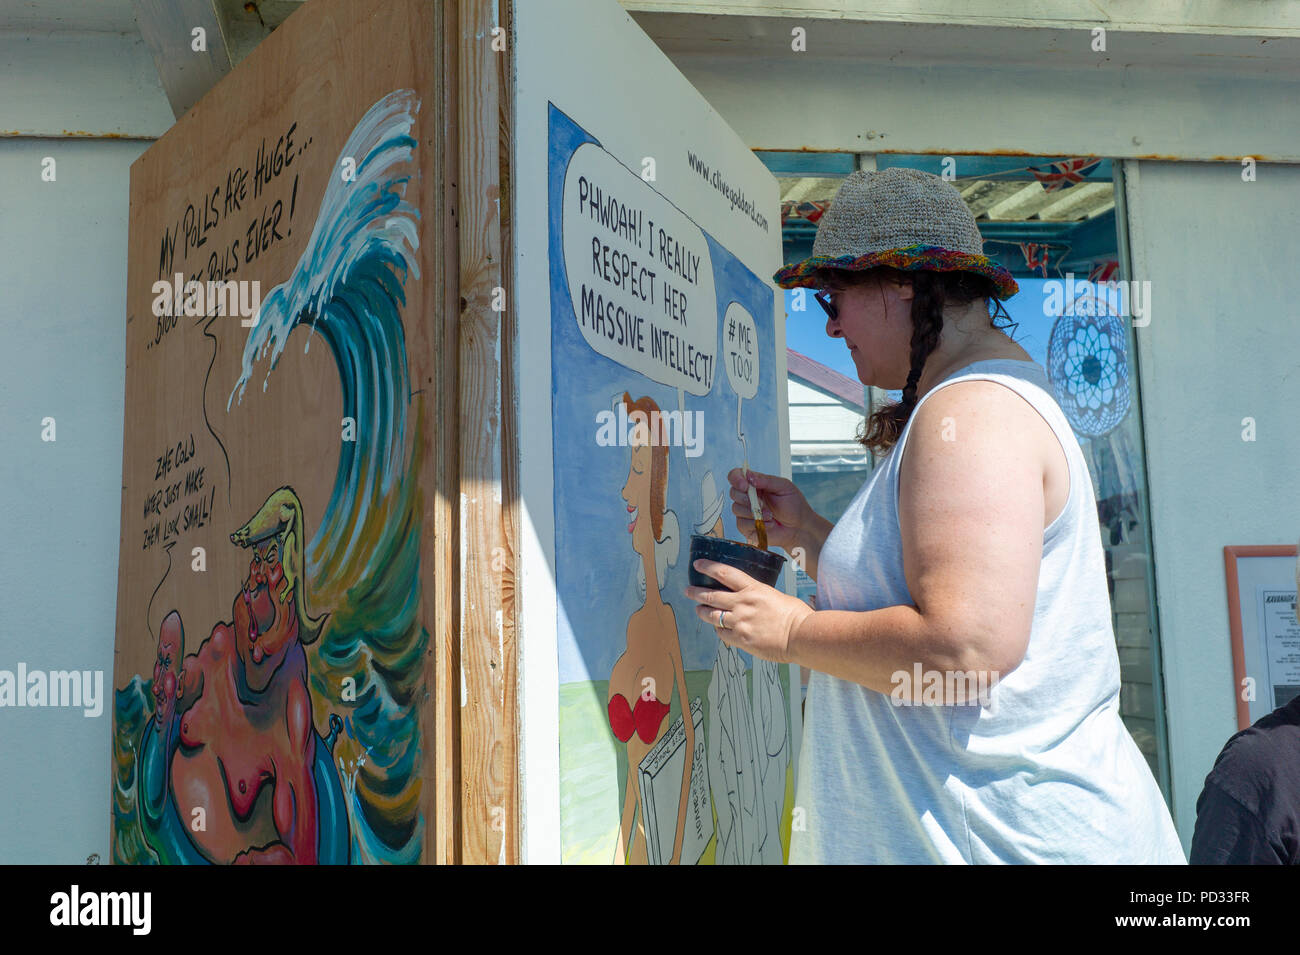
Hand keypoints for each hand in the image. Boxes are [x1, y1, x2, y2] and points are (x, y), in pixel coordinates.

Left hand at [685, 559, 813, 663]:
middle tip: (688, 590)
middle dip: (696, 592)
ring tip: (698, 609)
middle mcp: (743, 604)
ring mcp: (740, 622)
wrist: (801, 636)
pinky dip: (718, 630)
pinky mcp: (741, 639)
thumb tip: (750, 599)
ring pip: (712, 615)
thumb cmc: (795, 615)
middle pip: (711, 595)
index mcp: (753, 589)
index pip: (725, 573)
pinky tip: (718, 629)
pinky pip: (722, 634)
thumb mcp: (775, 596)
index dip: (708, 567)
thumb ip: (758, 596)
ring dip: (702, 611)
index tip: (697, 564)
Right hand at [727, 468, 809, 553]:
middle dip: (746, 498)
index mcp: (755, 485)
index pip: (736, 476)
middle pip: (733, 492)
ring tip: (770, 515)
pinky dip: (756, 524)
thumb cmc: (793, 505)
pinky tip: (769, 524)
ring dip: (754, 512)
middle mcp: (748, 497)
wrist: (799, 526)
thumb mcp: (784, 487)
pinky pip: (742, 524)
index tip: (745, 485)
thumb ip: (767, 480)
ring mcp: (745, 512)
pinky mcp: (746, 527)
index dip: (736, 479)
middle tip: (762, 503)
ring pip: (736, 509)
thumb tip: (750, 476)